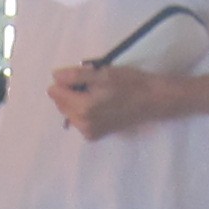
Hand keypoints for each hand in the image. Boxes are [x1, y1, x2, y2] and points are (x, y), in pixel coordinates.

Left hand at [48, 63, 206, 137]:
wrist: (153, 101)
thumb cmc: (130, 84)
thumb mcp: (103, 73)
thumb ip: (76, 76)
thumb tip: (55, 77)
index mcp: (83, 108)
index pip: (56, 93)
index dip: (63, 80)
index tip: (78, 75)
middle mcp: (83, 124)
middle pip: (60, 104)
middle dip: (69, 91)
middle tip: (89, 82)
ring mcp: (89, 132)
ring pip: (69, 112)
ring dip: (75, 101)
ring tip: (95, 92)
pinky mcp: (96, 135)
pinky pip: (79, 120)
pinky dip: (82, 110)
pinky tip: (98, 103)